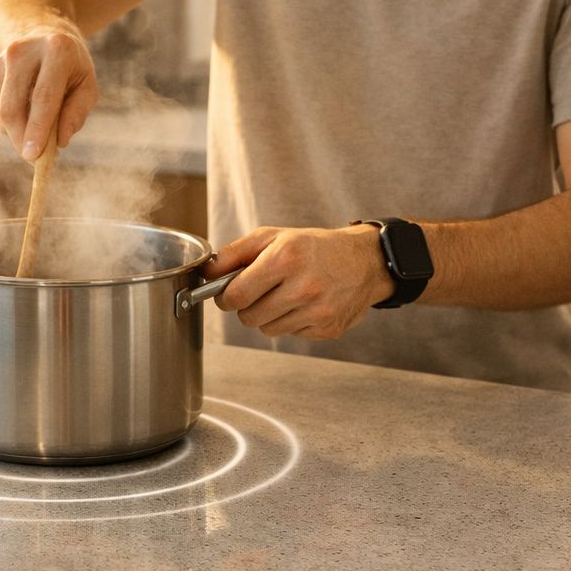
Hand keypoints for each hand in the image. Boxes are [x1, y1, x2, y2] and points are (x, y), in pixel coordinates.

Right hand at [0, 28, 98, 162]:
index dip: (37, 129)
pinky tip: (25, 110)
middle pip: (13, 108)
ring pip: (1, 113)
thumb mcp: (87, 86)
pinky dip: (9, 122)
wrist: (44, 36)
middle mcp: (21, 51)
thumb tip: (59, 142)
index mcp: (55, 49)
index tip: (32, 156)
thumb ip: (77, 113)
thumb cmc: (71, 68)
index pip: (43, 97)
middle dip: (21, 139)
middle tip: (34, 158)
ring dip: (17, 132)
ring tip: (38, 127)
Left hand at [205, 225, 394, 339]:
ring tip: (286, 295)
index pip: (236, 296)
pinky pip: (291, 334)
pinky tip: (305, 304)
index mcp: (286, 258)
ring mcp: (318, 311)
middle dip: (247, 306)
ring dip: (270, 315)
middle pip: (249, 318)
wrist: (365, 261)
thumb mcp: (273, 236)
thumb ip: (234, 253)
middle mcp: (304, 286)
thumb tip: (206, 273)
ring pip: (268, 330)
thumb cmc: (313, 247)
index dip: (225, 297)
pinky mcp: (327, 329)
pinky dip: (291, 322)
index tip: (228, 292)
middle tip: (260, 292)